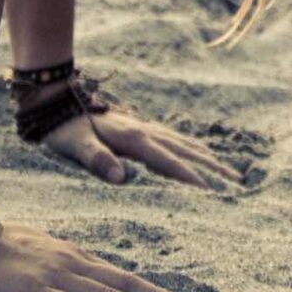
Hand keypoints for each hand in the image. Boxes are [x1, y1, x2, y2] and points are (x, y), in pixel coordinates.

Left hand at [41, 101, 246, 190]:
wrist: (54, 99)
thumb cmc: (63, 129)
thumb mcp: (76, 146)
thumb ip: (98, 160)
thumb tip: (123, 178)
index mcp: (132, 138)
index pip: (167, 161)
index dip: (190, 177)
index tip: (213, 192)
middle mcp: (144, 131)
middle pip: (185, 151)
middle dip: (212, 167)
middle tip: (237, 182)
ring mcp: (143, 127)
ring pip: (183, 143)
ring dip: (207, 157)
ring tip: (229, 170)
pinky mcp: (139, 126)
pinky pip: (174, 138)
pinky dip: (192, 147)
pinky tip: (198, 153)